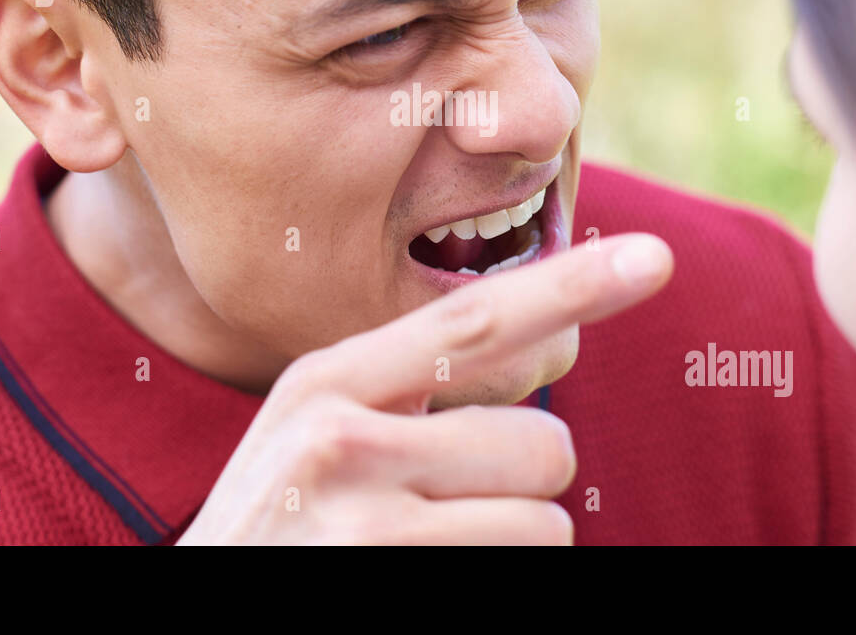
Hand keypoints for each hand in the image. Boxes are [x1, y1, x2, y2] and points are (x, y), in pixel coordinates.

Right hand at [177, 233, 672, 544]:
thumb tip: (528, 355)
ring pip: (546, 526)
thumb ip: (401, 389)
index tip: (654, 257)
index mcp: (328, 381)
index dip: (571, 288)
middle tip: (453, 504)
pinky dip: (502, 583)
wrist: (201, 613)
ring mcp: (365, 526)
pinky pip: (524, 579)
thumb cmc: (280, 522)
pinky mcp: (393, 584)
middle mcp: (343, 442)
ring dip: (513, 542)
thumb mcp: (309, 431)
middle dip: (528, 481)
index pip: (472, 321)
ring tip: (430, 548)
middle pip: (543, 443)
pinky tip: (422, 575)